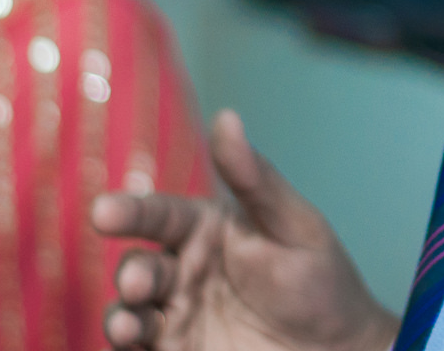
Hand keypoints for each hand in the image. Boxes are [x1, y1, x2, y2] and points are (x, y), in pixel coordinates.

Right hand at [93, 109, 399, 350]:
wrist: (339, 350)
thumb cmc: (321, 281)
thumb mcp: (294, 226)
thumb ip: (255, 179)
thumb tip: (227, 116)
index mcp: (207, 230)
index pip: (160, 215)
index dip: (130, 211)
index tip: (104, 213)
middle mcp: (183, 270)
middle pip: (139, 265)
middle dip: (133, 273)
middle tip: (144, 282)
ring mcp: (177, 315)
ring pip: (130, 311)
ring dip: (121, 316)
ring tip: (131, 323)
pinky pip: (139, 349)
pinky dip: (128, 344)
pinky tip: (133, 340)